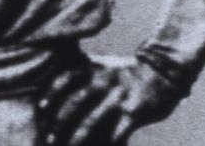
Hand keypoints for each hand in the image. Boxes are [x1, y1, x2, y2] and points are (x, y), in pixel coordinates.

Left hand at [36, 54, 183, 145]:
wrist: (163, 72)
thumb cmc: (124, 73)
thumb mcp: (101, 66)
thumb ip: (80, 75)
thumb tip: (51, 98)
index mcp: (93, 68)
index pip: (65, 78)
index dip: (50, 93)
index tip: (41, 108)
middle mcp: (104, 81)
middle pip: (74, 102)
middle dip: (58, 123)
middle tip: (48, 139)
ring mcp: (119, 97)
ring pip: (91, 122)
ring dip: (76, 139)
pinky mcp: (134, 113)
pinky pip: (116, 135)